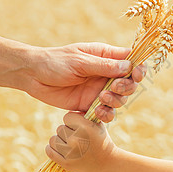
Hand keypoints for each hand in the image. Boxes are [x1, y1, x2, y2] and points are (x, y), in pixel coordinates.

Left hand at [25, 43, 145, 122]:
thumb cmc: (55, 62)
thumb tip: (128, 67)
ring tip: (102, 98)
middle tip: (114, 88)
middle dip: (127, 87)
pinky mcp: (90, 105)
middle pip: (129, 82)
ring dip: (116, 101)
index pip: (130, 60)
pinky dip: (106, 114)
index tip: (137, 74)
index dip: (139, 68)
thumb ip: (103, 66)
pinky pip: (106, 113)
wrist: (33, 76)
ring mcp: (98, 90)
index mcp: (105, 57)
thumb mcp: (79, 61)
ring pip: (120, 99)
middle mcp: (105, 74)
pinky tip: (98, 112)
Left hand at [45, 112, 117, 171]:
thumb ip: (83, 117)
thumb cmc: (101, 141)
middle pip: (60, 129)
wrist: (108, 164)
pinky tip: (60, 149)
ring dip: (59, 141)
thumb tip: (68, 113)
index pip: (67, 117)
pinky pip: (50, 151)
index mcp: (85, 127)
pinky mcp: (66, 163)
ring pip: (53, 140)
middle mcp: (76, 139)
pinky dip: (52, 149)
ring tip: (69, 145)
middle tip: (76, 138)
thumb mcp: (97, 125)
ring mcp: (70, 152)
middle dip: (67, 132)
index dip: (72, 121)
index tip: (77, 127)